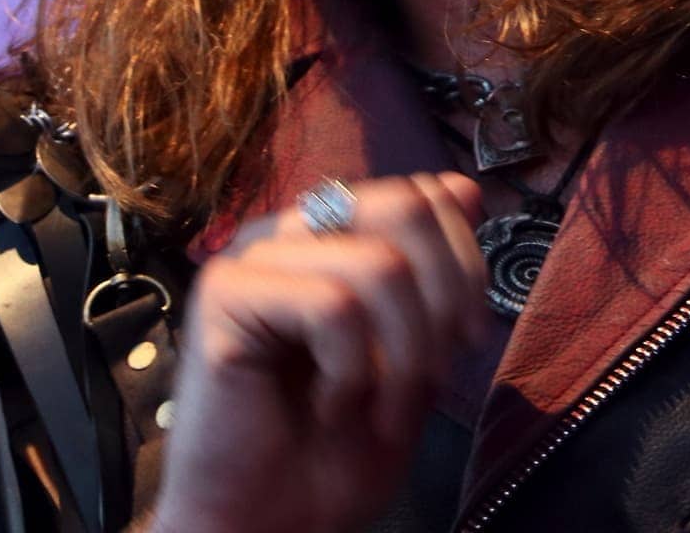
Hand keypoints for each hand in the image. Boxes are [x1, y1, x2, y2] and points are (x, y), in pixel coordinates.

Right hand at [146, 172, 491, 532]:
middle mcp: (288, 233)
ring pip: (380, 264)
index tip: (464, 342)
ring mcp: (251, 258)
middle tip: (429, 376)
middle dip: (444, 302)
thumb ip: (435, 275)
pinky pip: (332, 306)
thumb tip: (465, 189)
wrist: (268, 526)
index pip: (423, 193)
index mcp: (330, 236)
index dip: (465, 266)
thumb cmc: (332, 453)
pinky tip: (330, 406)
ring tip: (379, 407)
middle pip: (406, 206)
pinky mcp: (223, 295)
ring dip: (402, 357)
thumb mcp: (415, 356)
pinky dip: (353, 372)